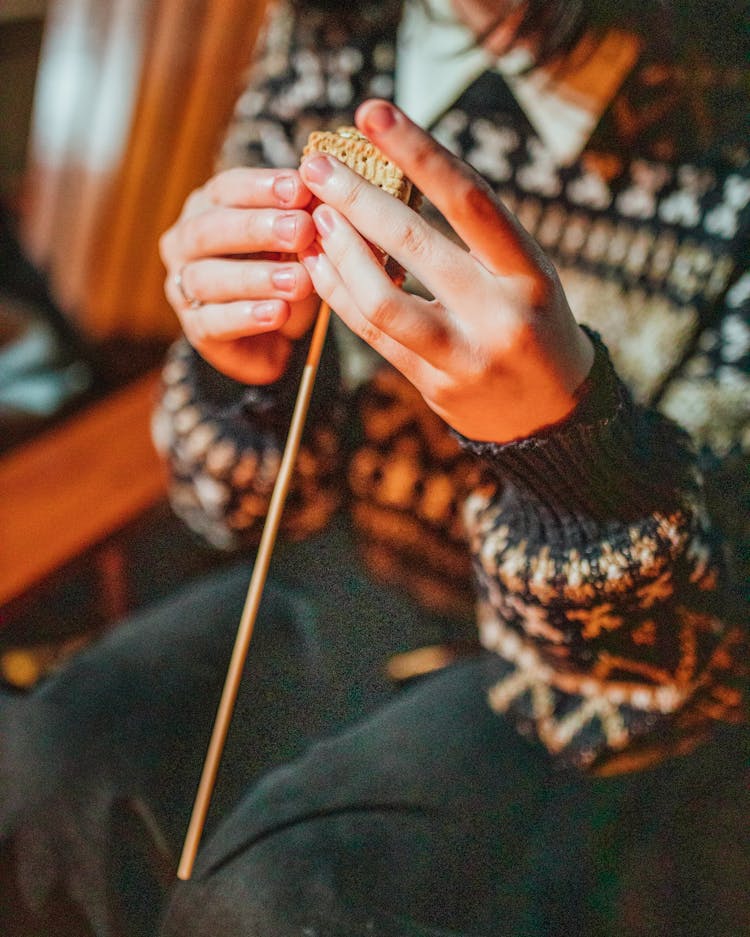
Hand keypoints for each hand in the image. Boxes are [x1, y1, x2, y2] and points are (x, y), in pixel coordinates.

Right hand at [159, 168, 318, 383]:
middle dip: (257, 228)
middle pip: (210, 229)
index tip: (301, 189)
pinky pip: (215, 321)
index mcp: (207, 208)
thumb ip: (302, 219)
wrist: (277, 334)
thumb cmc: (285, 271)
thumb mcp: (298, 242)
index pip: (226, 189)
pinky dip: (248, 317)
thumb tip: (326, 194)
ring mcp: (183, 287)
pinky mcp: (196, 329)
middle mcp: (185, 243)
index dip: (262, 188)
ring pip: (208, 278)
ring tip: (299, 281)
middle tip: (302, 230)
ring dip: (256, 277)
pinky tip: (279, 313)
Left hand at [298, 100, 593, 442]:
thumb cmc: (533, 325)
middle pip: (415, 246)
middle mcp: (500, 315)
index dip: (418, 153)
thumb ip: (474, 239)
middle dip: (357, 199)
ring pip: (383, 301)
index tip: (373, 115)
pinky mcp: (434, 389)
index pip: (469, 200)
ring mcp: (465, 358)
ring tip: (315, 218)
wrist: (552, 416)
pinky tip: (320, 264)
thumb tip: (392, 180)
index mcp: (530, 274)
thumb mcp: (525, 276)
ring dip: (339, 253)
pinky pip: (374, 336)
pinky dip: (341, 295)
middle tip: (316, 166)